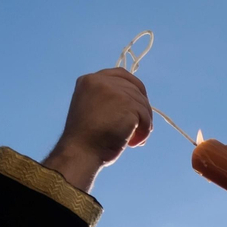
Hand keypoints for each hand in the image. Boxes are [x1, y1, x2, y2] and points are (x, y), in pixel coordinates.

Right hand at [42, 67, 153, 191]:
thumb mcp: (92, 109)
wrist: (81, 152)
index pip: (120, 74)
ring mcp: (114, 91)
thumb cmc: (87, 140)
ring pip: (142, 103)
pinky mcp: (127, 103)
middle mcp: (101, 81)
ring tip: (134, 140)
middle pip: (135, 88)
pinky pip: (146, 116)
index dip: (134, 87)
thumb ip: (108, 100)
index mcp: (89, 80)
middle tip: (138, 128)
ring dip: (143, 123)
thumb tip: (136, 101)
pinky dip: (144, 131)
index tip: (140, 103)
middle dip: (141, 109)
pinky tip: (133, 143)